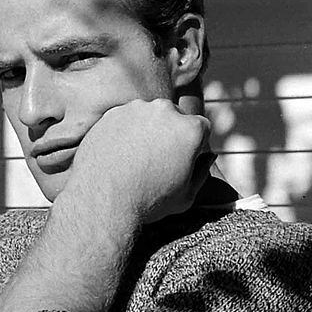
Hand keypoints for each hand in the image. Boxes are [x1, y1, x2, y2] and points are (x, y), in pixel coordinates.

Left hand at [61, 99, 213, 224]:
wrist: (102, 200)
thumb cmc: (148, 202)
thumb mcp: (186, 197)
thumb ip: (202, 173)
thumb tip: (208, 156)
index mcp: (191, 128)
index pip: (201, 129)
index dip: (193, 147)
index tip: (181, 162)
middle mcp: (166, 110)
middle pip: (174, 118)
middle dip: (170, 134)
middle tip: (156, 161)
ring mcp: (136, 109)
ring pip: (148, 117)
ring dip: (146, 131)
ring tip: (135, 160)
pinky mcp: (112, 113)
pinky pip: (124, 120)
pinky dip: (124, 133)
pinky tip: (119, 156)